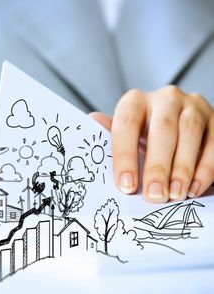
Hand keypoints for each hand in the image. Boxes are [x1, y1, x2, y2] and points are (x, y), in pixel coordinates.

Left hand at [90, 86, 213, 202]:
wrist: (176, 129)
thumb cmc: (142, 137)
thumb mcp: (124, 136)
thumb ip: (107, 134)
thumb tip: (91, 123)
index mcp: (135, 101)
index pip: (126, 124)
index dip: (125, 156)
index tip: (126, 186)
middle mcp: (165, 98)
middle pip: (162, 129)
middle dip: (157, 166)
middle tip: (155, 195)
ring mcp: (193, 106)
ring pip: (189, 133)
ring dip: (183, 168)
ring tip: (176, 194)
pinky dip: (205, 168)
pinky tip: (196, 189)